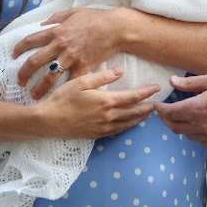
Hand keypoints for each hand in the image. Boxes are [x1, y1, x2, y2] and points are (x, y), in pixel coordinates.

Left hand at [12, 8, 121, 98]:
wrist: (115, 28)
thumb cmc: (96, 18)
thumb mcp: (74, 12)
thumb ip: (56, 17)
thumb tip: (43, 23)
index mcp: (56, 31)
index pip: (30, 40)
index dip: (18, 48)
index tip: (13, 55)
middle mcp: (60, 45)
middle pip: (34, 61)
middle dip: (23, 73)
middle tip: (19, 81)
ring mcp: (71, 58)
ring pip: (49, 76)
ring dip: (39, 87)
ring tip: (33, 95)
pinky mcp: (83, 67)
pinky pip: (69, 82)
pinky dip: (63, 91)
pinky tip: (58, 98)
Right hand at [36, 65, 159, 138]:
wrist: (48, 121)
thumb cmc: (63, 98)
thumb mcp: (81, 81)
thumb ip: (103, 77)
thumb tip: (121, 71)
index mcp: (106, 101)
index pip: (133, 97)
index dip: (147, 92)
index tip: (157, 88)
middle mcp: (108, 116)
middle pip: (134, 112)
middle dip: (147, 107)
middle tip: (158, 103)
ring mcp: (103, 127)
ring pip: (128, 123)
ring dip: (139, 118)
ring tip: (148, 113)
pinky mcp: (96, 135)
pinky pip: (117, 131)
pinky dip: (127, 126)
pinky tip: (128, 124)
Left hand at [153, 73, 206, 147]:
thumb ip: (190, 83)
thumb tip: (171, 81)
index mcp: (197, 109)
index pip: (170, 113)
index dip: (160, 110)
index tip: (156, 106)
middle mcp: (202, 125)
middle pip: (175, 127)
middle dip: (166, 120)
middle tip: (163, 113)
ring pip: (188, 135)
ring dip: (180, 127)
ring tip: (181, 117)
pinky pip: (202, 142)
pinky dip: (195, 135)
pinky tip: (197, 127)